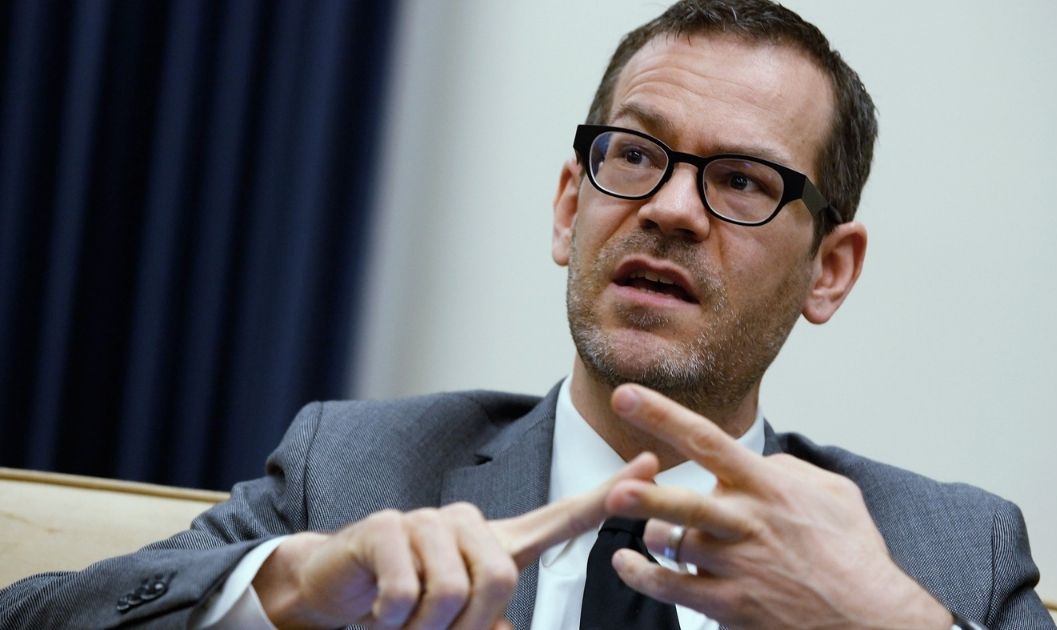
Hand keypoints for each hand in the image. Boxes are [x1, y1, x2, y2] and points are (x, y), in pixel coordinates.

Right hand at [253, 452, 658, 629]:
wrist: (333, 589)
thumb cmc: (406, 605)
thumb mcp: (455, 619)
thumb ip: (489, 621)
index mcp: (494, 543)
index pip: (561, 517)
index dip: (608, 497)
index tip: (651, 469)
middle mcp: (467, 523)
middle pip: (500, 577)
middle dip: (468, 625)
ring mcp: (426, 520)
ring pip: (454, 588)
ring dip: (425, 628)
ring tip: (403, 627)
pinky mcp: (385, 527)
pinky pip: (407, 590)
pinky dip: (393, 620)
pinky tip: (379, 615)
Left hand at [604, 384, 951, 629]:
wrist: (871, 619)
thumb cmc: (854, 556)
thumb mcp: (835, 493)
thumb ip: (787, 468)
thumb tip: (757, 462)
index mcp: (768, 487)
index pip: (708, 441)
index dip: (663, 416)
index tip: (627, 395)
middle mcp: (746, 524)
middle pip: (683, 504)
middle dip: (645, 496)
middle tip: (616, 491)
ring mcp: (735, 567)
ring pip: (671, 544)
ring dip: (652, 534)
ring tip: (651, 531)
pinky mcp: (729, 606)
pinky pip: (670, 588)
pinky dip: (642, 575)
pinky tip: (627, 563)